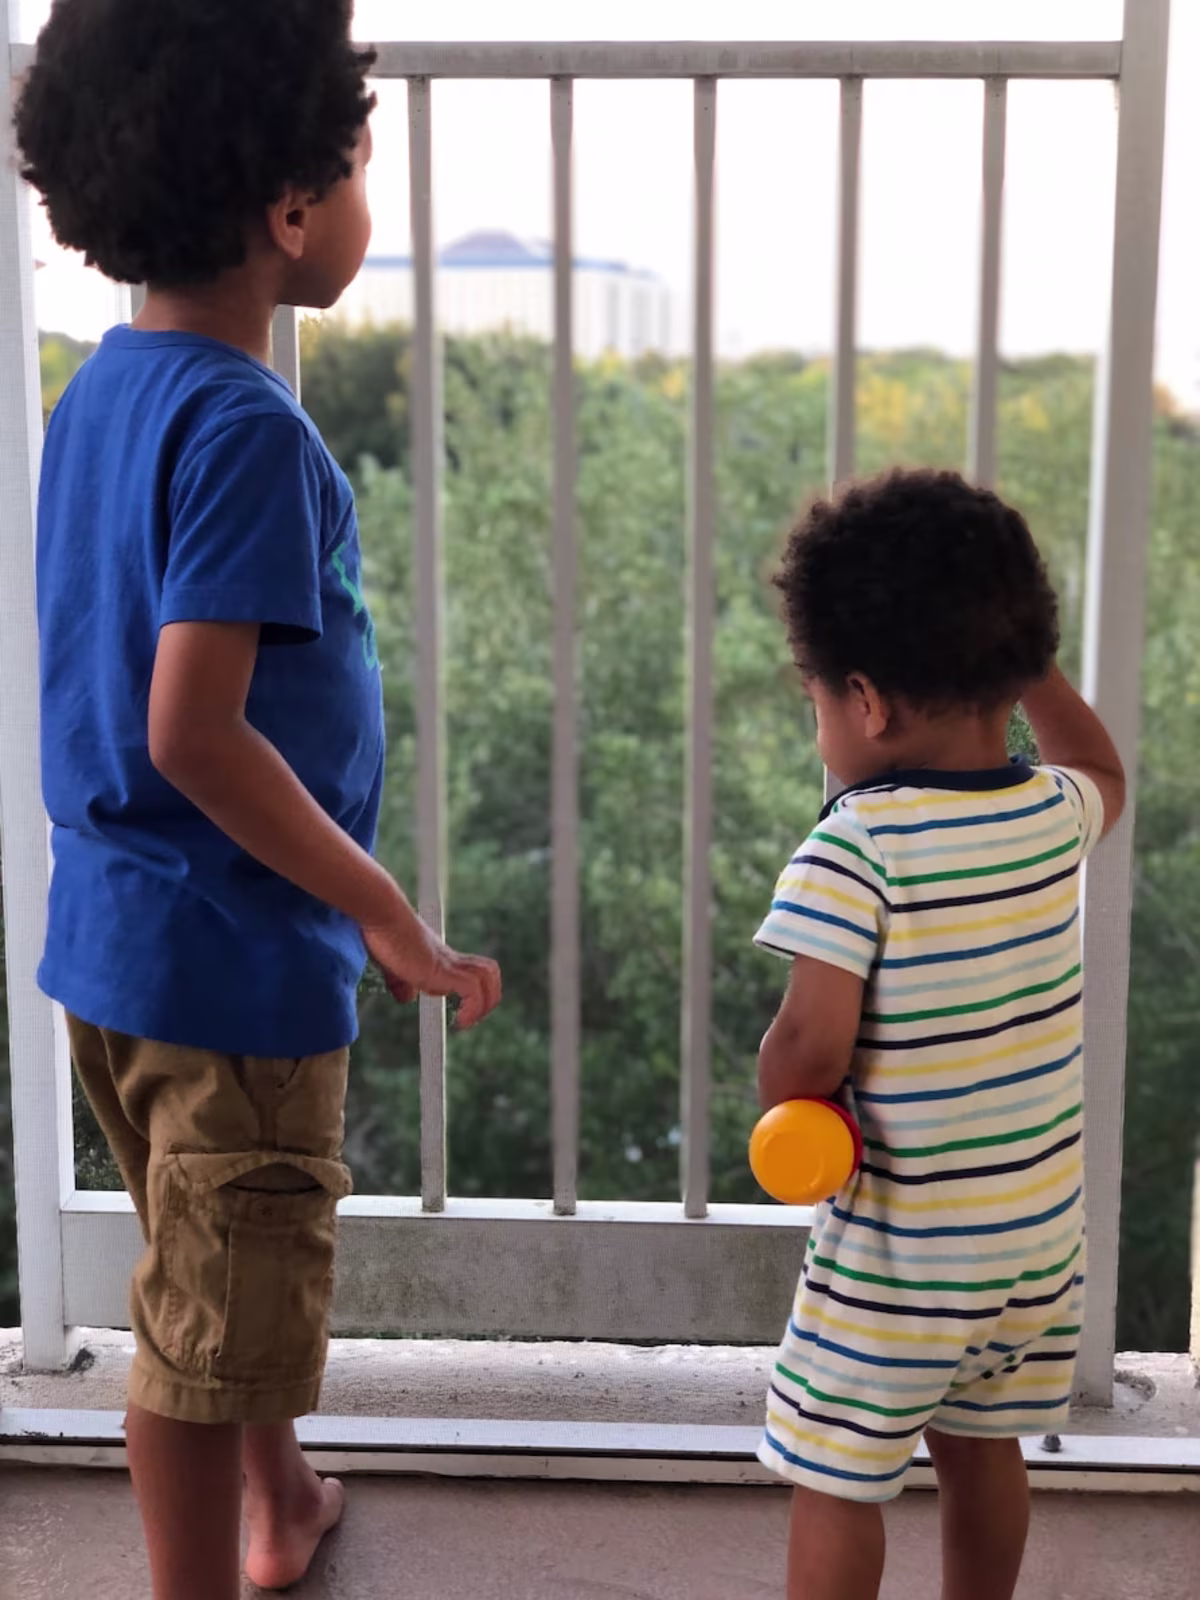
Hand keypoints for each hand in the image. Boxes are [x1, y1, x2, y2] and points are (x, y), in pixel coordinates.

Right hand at [363, 919, 501, 1029]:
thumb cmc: (381, 934)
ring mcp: (448, 963)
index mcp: (441, 957)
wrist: (381, 917)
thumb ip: (400, 982)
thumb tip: (406, 998)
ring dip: (486, 1004)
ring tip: (467, 1021)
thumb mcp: (391, 965)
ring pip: (489, 978)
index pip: (472, 970)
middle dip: (489, 997)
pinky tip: (458, 1021)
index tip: (461, 1014)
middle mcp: (449, 958)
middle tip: (469, 1018)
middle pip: (489, 971)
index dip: (475, 992)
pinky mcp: (443, 970)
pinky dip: (473, 1009)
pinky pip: (473, 991)